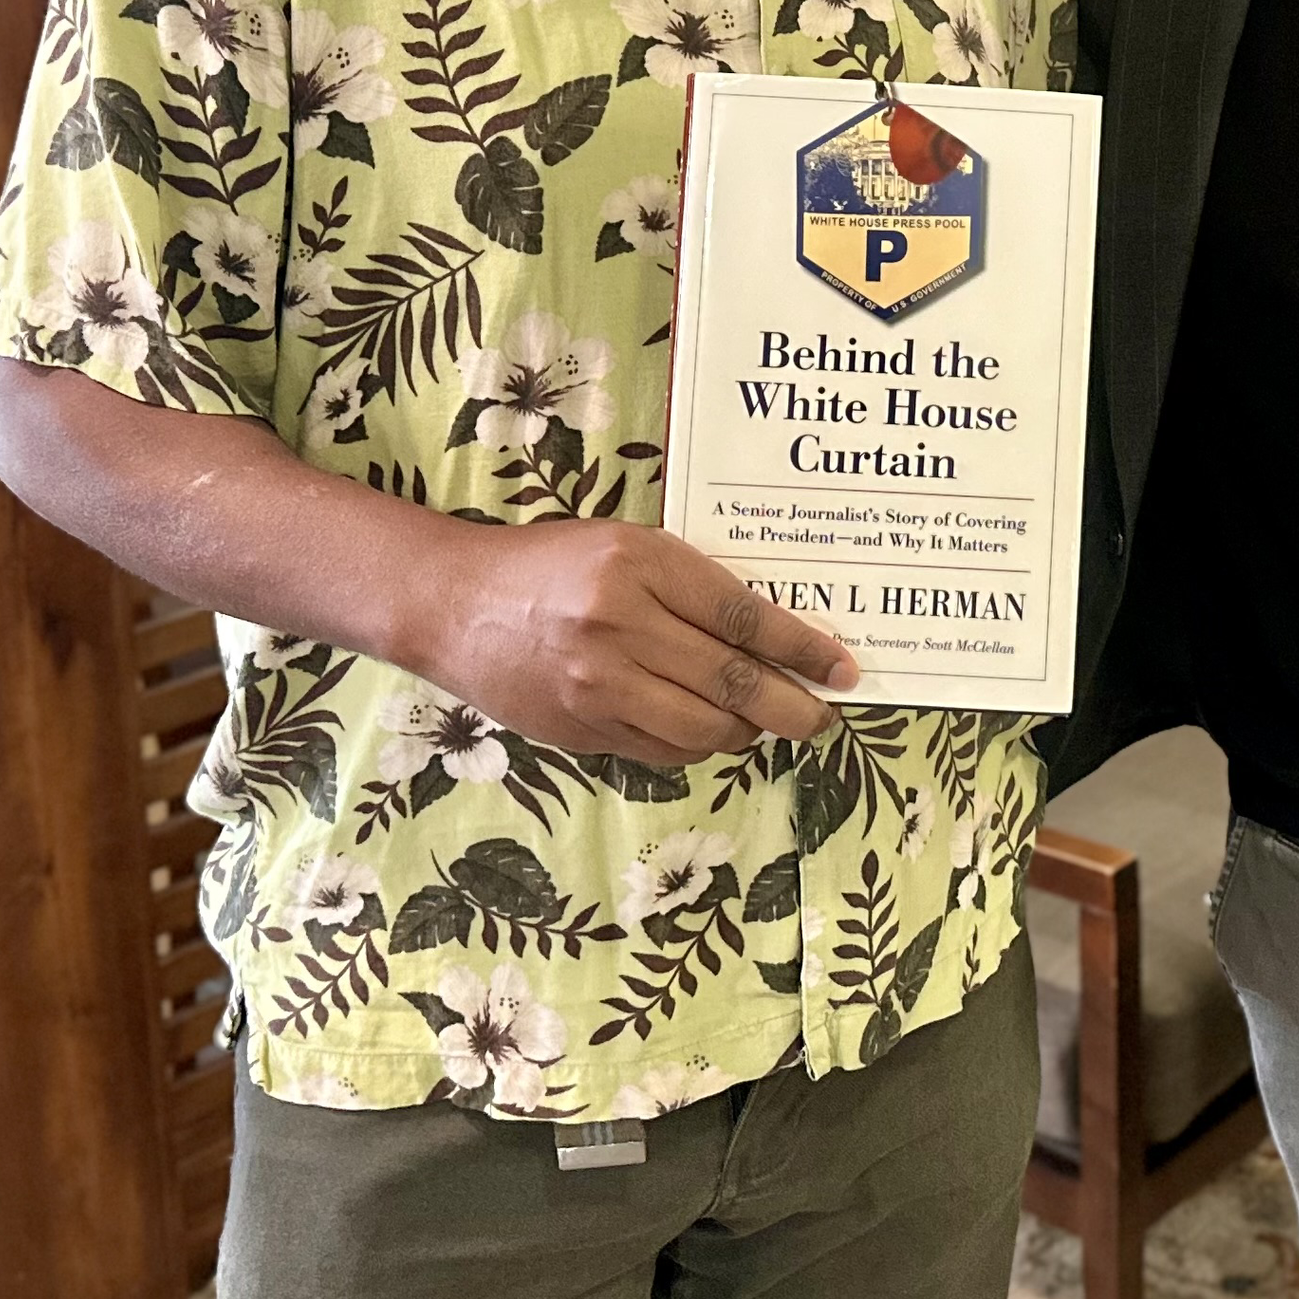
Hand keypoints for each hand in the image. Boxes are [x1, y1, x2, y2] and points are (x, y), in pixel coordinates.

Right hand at [413, 519, 859, 766]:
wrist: (455, 605)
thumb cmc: (553, 564)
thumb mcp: (628, 547)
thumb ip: (694, 585)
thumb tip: (775, 636)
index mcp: (641, 566)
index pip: (745, 618)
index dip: (803, 648)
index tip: (843, 667)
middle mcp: (620, 627)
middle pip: (734, 682)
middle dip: (793, 707)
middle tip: (822, 715)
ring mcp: (598, 685)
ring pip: (704, 727)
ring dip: (747, 731)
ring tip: (764, 721)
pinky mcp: (581, 729)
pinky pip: (663, 751)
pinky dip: (698, 745)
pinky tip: (708, 729)